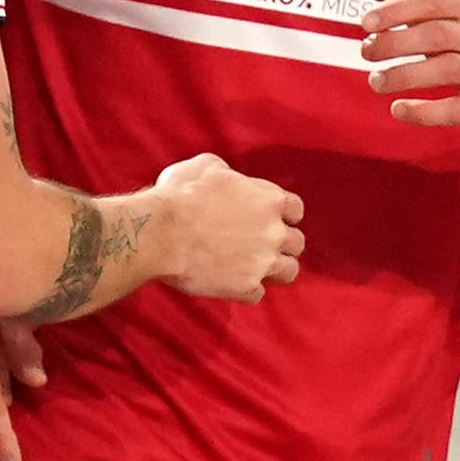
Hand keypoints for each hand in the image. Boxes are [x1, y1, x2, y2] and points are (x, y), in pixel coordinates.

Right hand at [148, 153, 303, 301]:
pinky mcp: (245, 287)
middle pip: (297, 243)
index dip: (283, 214)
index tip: (270, 217)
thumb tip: (225, 174)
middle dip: (282, 243)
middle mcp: (273, 232)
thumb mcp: (203, 166)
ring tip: (256, 268)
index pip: (296, 209)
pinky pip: (257, 294)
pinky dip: (246, 290)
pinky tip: (231, 283)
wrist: (162, 233)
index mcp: (269, 200)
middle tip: (262, 244)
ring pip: (289, 271)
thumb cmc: (180, 196)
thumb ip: (225, 171)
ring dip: (274, 269)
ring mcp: (262, 262)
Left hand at [353, 0, 459, 143]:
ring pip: (446, 69)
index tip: (365, 21)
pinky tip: (398, 109)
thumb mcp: (447, 14)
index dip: (396, 9)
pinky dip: (424, 111)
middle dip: (394, 42)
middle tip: (367, 52)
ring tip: (376, 81)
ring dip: (404, 75)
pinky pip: (456, 109)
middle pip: (436, 34)